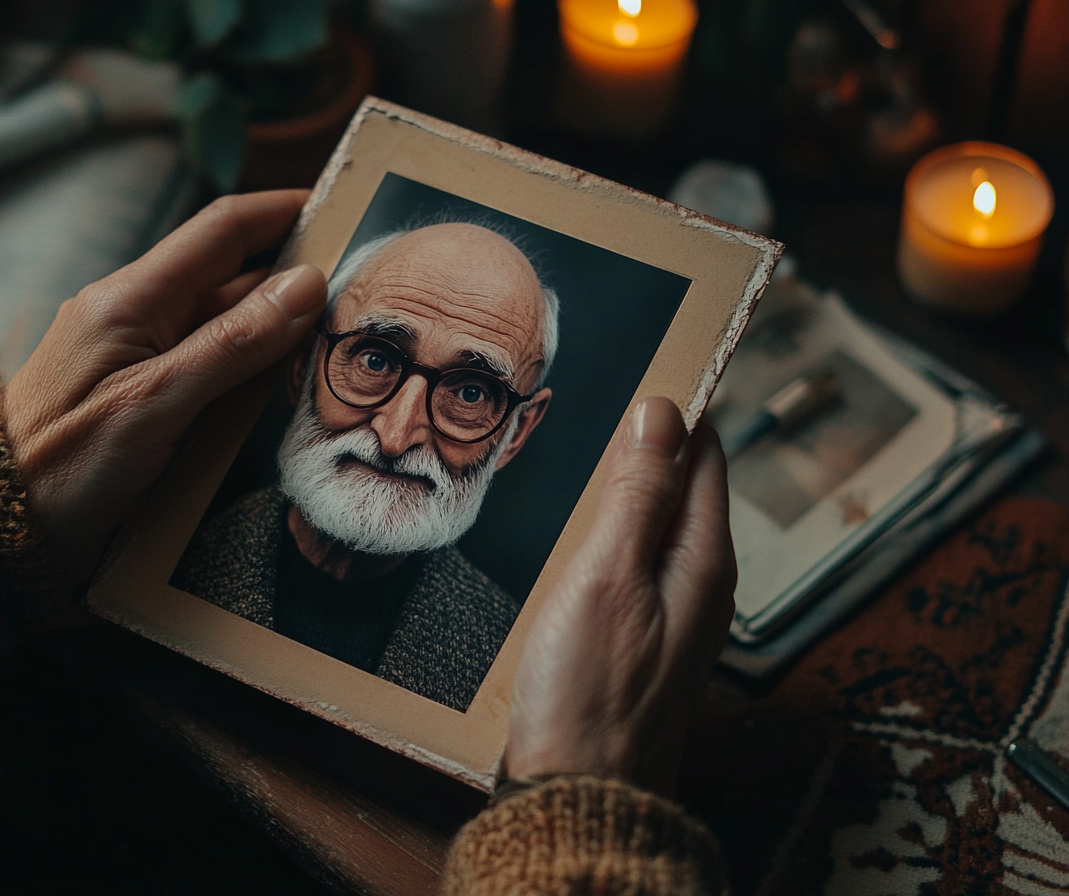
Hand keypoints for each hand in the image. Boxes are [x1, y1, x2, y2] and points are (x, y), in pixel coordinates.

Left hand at [4, 191, 326, 591]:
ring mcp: (135, 361)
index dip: (282, 213)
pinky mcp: (138, 402)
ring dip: (277, 339)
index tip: (340, 208)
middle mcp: (133, 319)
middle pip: (230, 283)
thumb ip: (231, 345)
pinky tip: (285, 400)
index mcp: (128, 300)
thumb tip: (304, 283)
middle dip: (294, 285)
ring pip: (224, 334)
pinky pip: (208, 373)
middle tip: (361, 299)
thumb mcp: (154, 405)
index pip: (220, 231)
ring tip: (340, 353)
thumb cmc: (60, 468)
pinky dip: (250, 378)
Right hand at [503, 396, 735, 795]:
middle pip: (681, 486)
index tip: (641, 360)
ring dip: (622, 488)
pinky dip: (607, 532)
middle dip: (645, 442)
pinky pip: (631, 561)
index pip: (706, 453)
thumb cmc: (590, 691)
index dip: (677, 406)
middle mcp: (701, 581)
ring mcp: (672, 612)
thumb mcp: (609, 577)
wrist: (579, 792)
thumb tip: (663, 410)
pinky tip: (570, 530)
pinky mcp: (639, 636)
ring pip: (652, 523)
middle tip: (596, 400)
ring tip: (578, 453)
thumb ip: (638, 494)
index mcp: (706, 558)